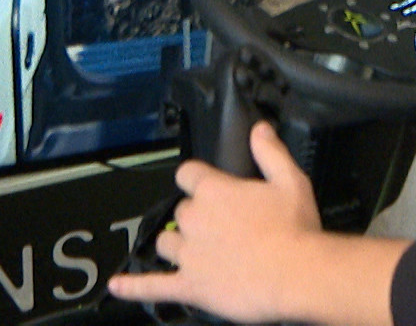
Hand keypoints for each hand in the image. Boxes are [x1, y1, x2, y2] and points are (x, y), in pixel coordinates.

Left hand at [108, 122, 406, 325]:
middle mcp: (195, 219)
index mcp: (215, 191)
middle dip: (194, 217)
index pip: (188, 173)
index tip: (204, 184)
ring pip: (166, 243)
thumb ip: (270, 153)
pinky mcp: (190, 285)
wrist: (297, 275)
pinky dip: (133, 286)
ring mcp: (189, 254)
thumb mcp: (290, 181)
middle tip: (219, 227)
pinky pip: (153, 285)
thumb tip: (259, 130)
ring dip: (175, 244)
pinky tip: (118, 285)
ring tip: (192, 250)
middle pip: (180, 211)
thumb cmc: (296, 231)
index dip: (197, 178)